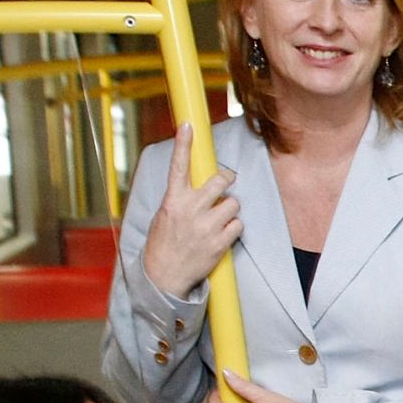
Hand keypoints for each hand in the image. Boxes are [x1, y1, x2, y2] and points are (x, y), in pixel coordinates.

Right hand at [142, 123, 241, 297]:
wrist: (164, 276)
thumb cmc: (164, 244)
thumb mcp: (164, 215)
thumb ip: (179, 198)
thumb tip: (196, 186)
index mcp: (172, 200)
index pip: (178, 166)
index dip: (184, 144)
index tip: (189, 125)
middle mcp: (190, 210)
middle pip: (220, 180)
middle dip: (226, 178)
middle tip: (226, 181)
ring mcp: (206, 226)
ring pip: (233, 204)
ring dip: (230, 209)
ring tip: (219, 218)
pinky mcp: (219, 243)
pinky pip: (238, 225)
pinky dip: (234, 228)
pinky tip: (223, 234)